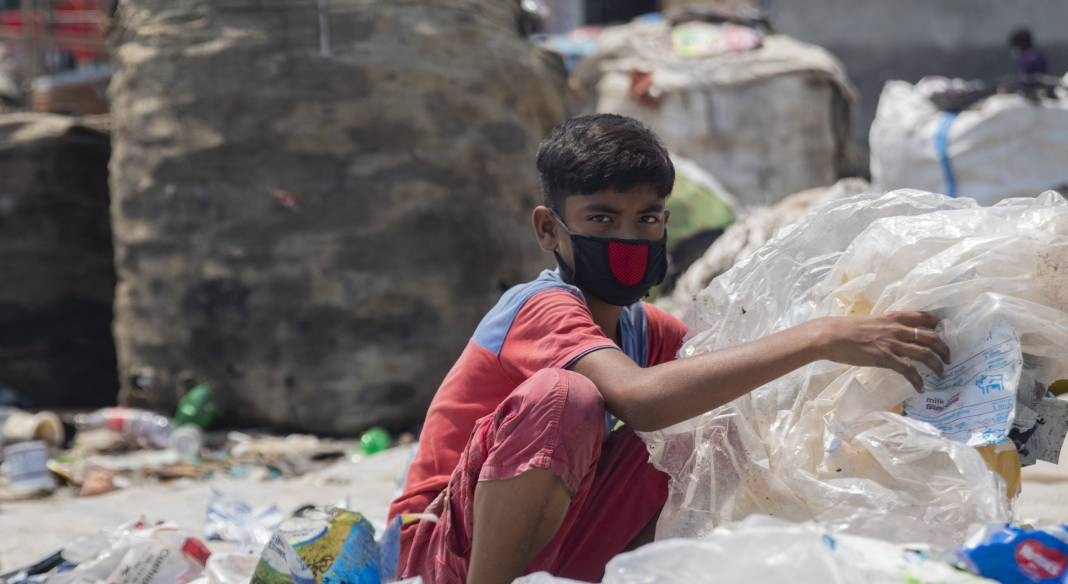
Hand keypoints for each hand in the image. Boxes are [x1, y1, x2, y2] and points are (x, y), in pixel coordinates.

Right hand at [810, 311, 950, 390]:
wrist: (830, 336)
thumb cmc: (843, 329)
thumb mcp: (868, 322)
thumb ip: (882, 327)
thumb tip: (887, 335)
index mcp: (892, 318)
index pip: (923, 317)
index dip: (936, 324)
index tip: (942, 331)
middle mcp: (897, 329)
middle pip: (931, 337)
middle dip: (944, 348)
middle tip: (948, 358)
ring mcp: (892, 344)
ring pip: (925, 353)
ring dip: (937, 365)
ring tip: (941, 373)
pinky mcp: (886, 358)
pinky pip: (909, 370)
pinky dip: (917, 380)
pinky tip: (920, 387)